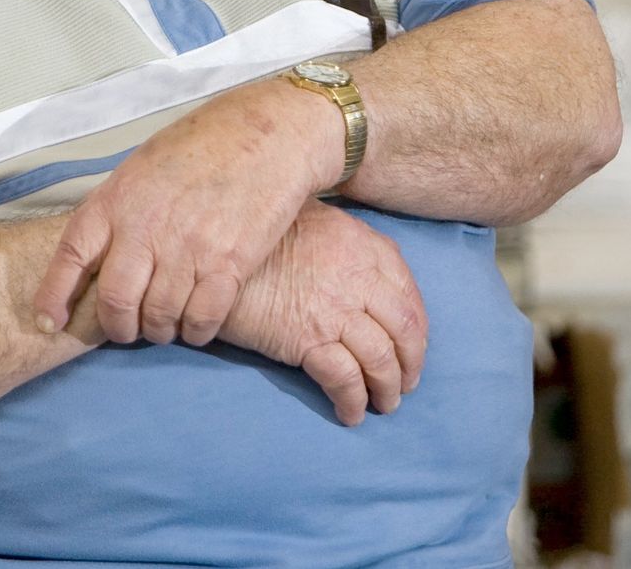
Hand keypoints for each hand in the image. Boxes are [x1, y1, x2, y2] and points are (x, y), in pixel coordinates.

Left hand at [32, 79, 343, 347]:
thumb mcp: (144, 165)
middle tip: (128, 329)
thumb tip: (102, 251)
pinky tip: (197, 324)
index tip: (48, 321)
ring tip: (166, 324)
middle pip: (116, 302)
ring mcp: (187, 249)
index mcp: (116, 198)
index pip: (71, 256)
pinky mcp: (229, 265)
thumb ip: (120, 208)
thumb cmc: (205, 142)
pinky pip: (201, 320)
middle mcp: (145, 228)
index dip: (53, 295)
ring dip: (159, 331)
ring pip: (158, 318)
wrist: (270, 132)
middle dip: (118, 327)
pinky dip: (195, 332)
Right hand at [219, 200, 426, 425]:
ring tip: (383, 405)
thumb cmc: (257, 235)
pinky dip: (353, 401)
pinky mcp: (307, 339)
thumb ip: (344, 242)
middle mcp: (356, 277)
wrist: (214, 252)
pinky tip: (350, 414)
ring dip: (387, 389)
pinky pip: (344, 379)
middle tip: (404, 383)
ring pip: (381, 359)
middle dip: (410, 363)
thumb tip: (361, 271)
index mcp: (362, 245)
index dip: (416, 329)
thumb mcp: (309, 217)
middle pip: (403, 329)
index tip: (411, 347)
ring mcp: (334, 310)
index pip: (407, 294)